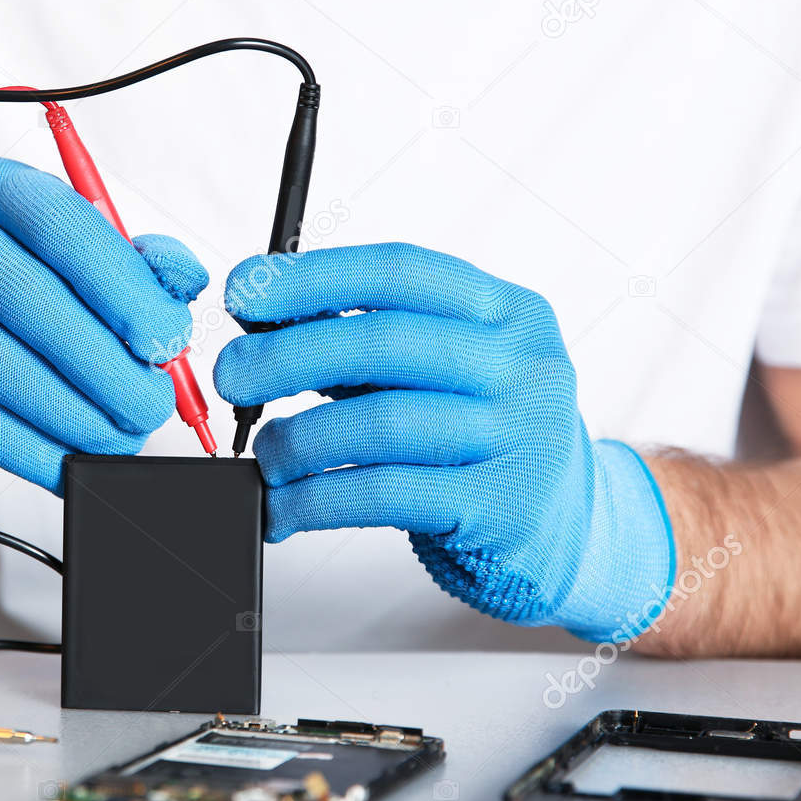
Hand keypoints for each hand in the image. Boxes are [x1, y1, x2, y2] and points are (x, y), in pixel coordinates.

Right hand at [0, 156, 207, 491]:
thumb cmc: (14, 283)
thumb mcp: (71, 253)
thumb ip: (135, 263)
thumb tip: (184, 285)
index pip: (63, 227)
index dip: (123, 288)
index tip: (167, 339)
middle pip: (29, 302)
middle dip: (104, 366)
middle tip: (151, 405)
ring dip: (70, 415)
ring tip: (120, 438)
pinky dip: (26, 450)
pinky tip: (69, 465)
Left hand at [213, 243, 673, 641]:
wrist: (568, 528)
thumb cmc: (481, 435)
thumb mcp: (445, 370)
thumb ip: (369, 342)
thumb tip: (260, 322)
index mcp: (506, 310)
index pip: (398, 272)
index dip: (311, 276)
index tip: (242, 291)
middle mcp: (521, 365)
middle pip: (383, 342)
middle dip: (286, 355)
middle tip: (232, 376)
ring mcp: (516, 437)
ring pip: (378, 424)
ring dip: (297, 440)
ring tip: (265, 456)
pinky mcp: (496, 508)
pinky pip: (383, 494)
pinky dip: (316, 500)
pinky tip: (284, 506)